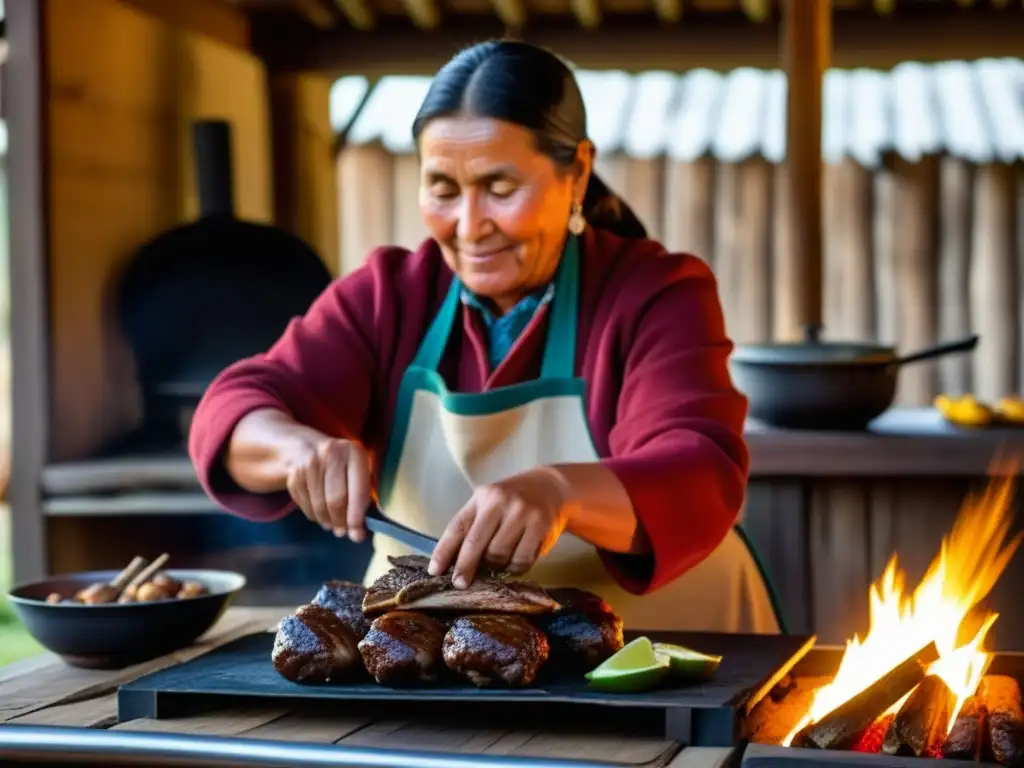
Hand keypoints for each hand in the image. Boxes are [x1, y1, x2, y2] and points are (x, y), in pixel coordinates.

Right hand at [285, 436, 371, 542]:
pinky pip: (304, 505)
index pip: (356, 491)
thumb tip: (356, 534)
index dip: (356, 516)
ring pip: (318, 506)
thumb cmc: (341, 465)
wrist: (307, 447)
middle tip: (343, 532)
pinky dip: (313, 515)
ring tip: (332, 524)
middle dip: (340, 522)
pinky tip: (319, 513)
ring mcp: (309, 463)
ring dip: (326, 521)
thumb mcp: (357, 472)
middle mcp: (330, 454)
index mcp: (353, 452)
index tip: (357, 534)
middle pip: (335, 500)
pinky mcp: (294, 474)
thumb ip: (361, 499)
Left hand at [428, 468, 571, 587]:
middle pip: (476, 543)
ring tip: (498, 563)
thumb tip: (453, 562)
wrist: (551, 488)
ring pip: (498, 554)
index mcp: (482, 497)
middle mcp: (500, 502)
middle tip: (459, 583)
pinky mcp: (540, 526)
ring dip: (495, 566)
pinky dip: (515, 568)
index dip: (443, 551)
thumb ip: (473, 527)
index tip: (434, 571)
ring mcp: (521, 513)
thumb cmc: (512, 502)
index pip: (457, 527)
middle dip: (465, 567)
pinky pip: (521, 560)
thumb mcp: (490, 504)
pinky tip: (515, 562)